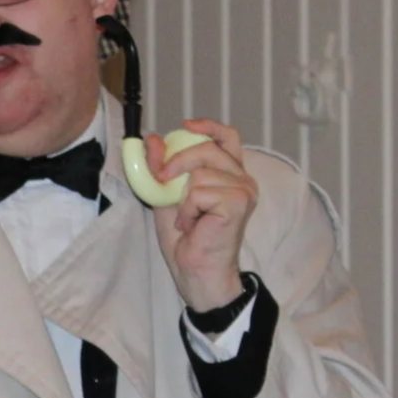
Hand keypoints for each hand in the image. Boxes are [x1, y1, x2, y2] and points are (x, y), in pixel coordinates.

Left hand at [145, 119, 257, 311]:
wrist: (196, 272)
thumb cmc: (187, 240)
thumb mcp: (166, 197)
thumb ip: (161, 169)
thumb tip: (153, 140)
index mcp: (229, 174)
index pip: (226, 137)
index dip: (207, 126)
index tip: (186, 126)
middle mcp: (242, 179)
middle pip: (207, 147)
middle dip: (177, 162)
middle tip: (162, 182)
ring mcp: (244, 190)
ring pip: (200, 172)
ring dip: (182, 198)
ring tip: (188, 219)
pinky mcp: (238, 202)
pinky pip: (199, 191)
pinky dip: (187, 209)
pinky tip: (193, 226)